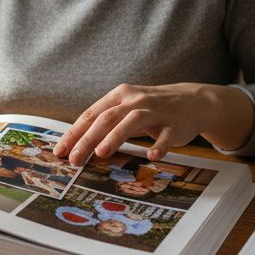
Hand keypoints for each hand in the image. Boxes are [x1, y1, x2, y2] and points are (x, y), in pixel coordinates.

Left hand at [53, 83, 254, 165]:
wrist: (193, 101)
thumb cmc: (151, 108)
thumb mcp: (126, 108)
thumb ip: (105, 122)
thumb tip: (76, 143)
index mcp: (119, 95)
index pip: (91, 114)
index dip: (75, 133)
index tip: (61, 151)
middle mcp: (135, 100)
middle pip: (107, 118)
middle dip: (88, 139)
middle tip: (75, 159)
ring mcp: (156, 111)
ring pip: (132, 122)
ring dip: (116, 137)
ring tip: (102, 153)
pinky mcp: (174, 124)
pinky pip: (166, 135)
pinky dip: (159, 145)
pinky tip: (151, 156)